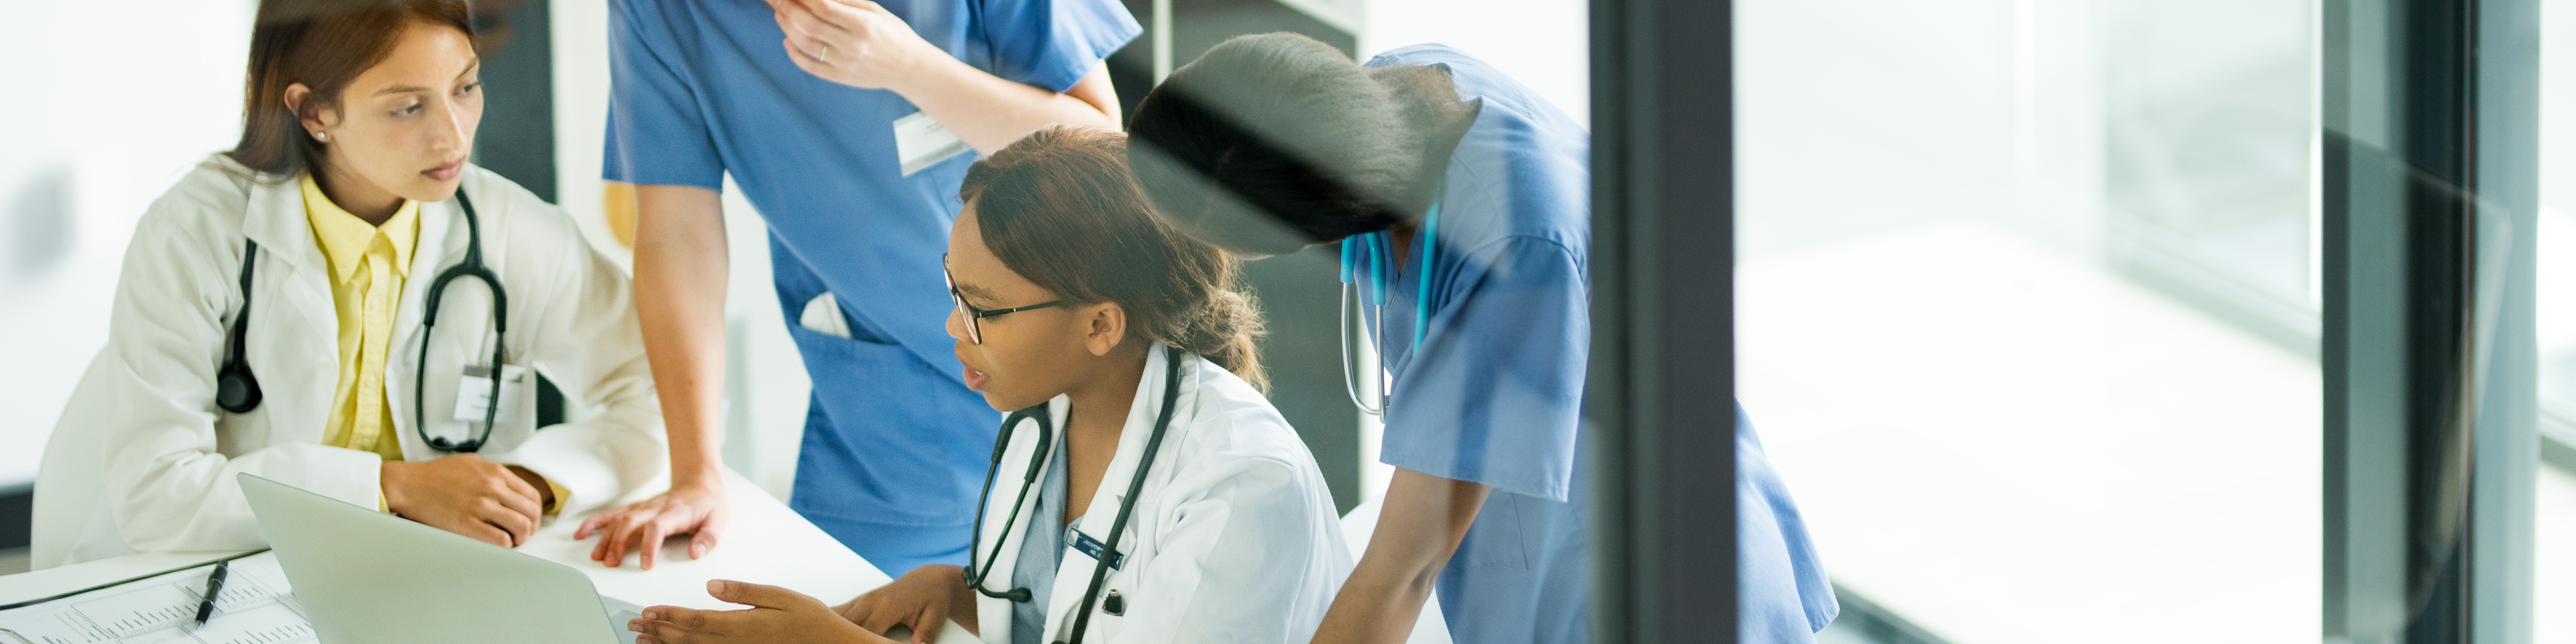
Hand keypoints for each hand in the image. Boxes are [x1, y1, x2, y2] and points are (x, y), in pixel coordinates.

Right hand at [381, 454, 544, 547]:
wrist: (407, 484)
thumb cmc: (435, 474)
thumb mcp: (470, 462)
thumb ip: (492, 472)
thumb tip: (509, 484)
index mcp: (496, 473)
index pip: (532, 496)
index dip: (535, 512)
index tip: (528, 520)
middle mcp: (493, 488)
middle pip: (531, 513)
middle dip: (531, 527)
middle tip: (522, 534)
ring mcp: (481, 506)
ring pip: (521, 527)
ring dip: (520, 538)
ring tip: (511, 541)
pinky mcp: (467, 525)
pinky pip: (501, 540)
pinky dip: (505, 546)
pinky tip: (497, 545)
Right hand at [577, 482, 727, 568]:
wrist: (700, 483)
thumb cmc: (708, 504)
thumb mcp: (719, 520)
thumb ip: (709, 538)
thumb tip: (695, 553)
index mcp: (675, 512)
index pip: (657, 527)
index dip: (649, 545)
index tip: (645, 565)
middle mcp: (655, 508)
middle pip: (631, 522)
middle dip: (618, 543)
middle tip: (612, 563)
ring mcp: (643, 508)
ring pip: (618, 519)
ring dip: (605, 537)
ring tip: (596, 556)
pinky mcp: (635, 509)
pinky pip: (612, 514)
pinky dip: (595, 522)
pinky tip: (581, 533)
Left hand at [629, 580, 889, 643]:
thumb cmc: (810, 620)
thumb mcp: (780, 596)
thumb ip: (744, 591)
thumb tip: (712, 586)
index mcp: (740, 625)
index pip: (694, 620)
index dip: (667, 616)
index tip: (646, 612)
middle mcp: (734, 643)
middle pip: (686, 638)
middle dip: (657, 631)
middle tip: (633, 627)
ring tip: (645, 641)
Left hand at [769, 0, 945, 90]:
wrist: (909, 68)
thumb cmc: (892, 33)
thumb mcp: (874, 11)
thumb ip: (845, 1)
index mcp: (863, 24)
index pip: (823, 7)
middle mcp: (853, 45)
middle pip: (810, 25)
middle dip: (788, 9)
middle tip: (777, 0)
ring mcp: (845, 64)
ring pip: (806, 45)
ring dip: (787, 28)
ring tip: (779, 15)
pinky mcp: (841, 78)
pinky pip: (810, 66)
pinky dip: (794, 54)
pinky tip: (787, 41)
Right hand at [835, 565, 976, 642]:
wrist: (930, 579)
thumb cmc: (933, 597)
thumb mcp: (935, 616)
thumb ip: (925, 633)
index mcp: (888, 605)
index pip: (867, 631)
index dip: (859, 643)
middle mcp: (871, 600)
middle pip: (847, 625)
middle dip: (841, 637)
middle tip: (829, 642)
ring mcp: (863, 599)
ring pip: (838, 617)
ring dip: (832, 629)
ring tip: (821, 638)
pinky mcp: (860, 601)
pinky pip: (839, 611)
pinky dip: (831, 620)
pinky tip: (823, 629)